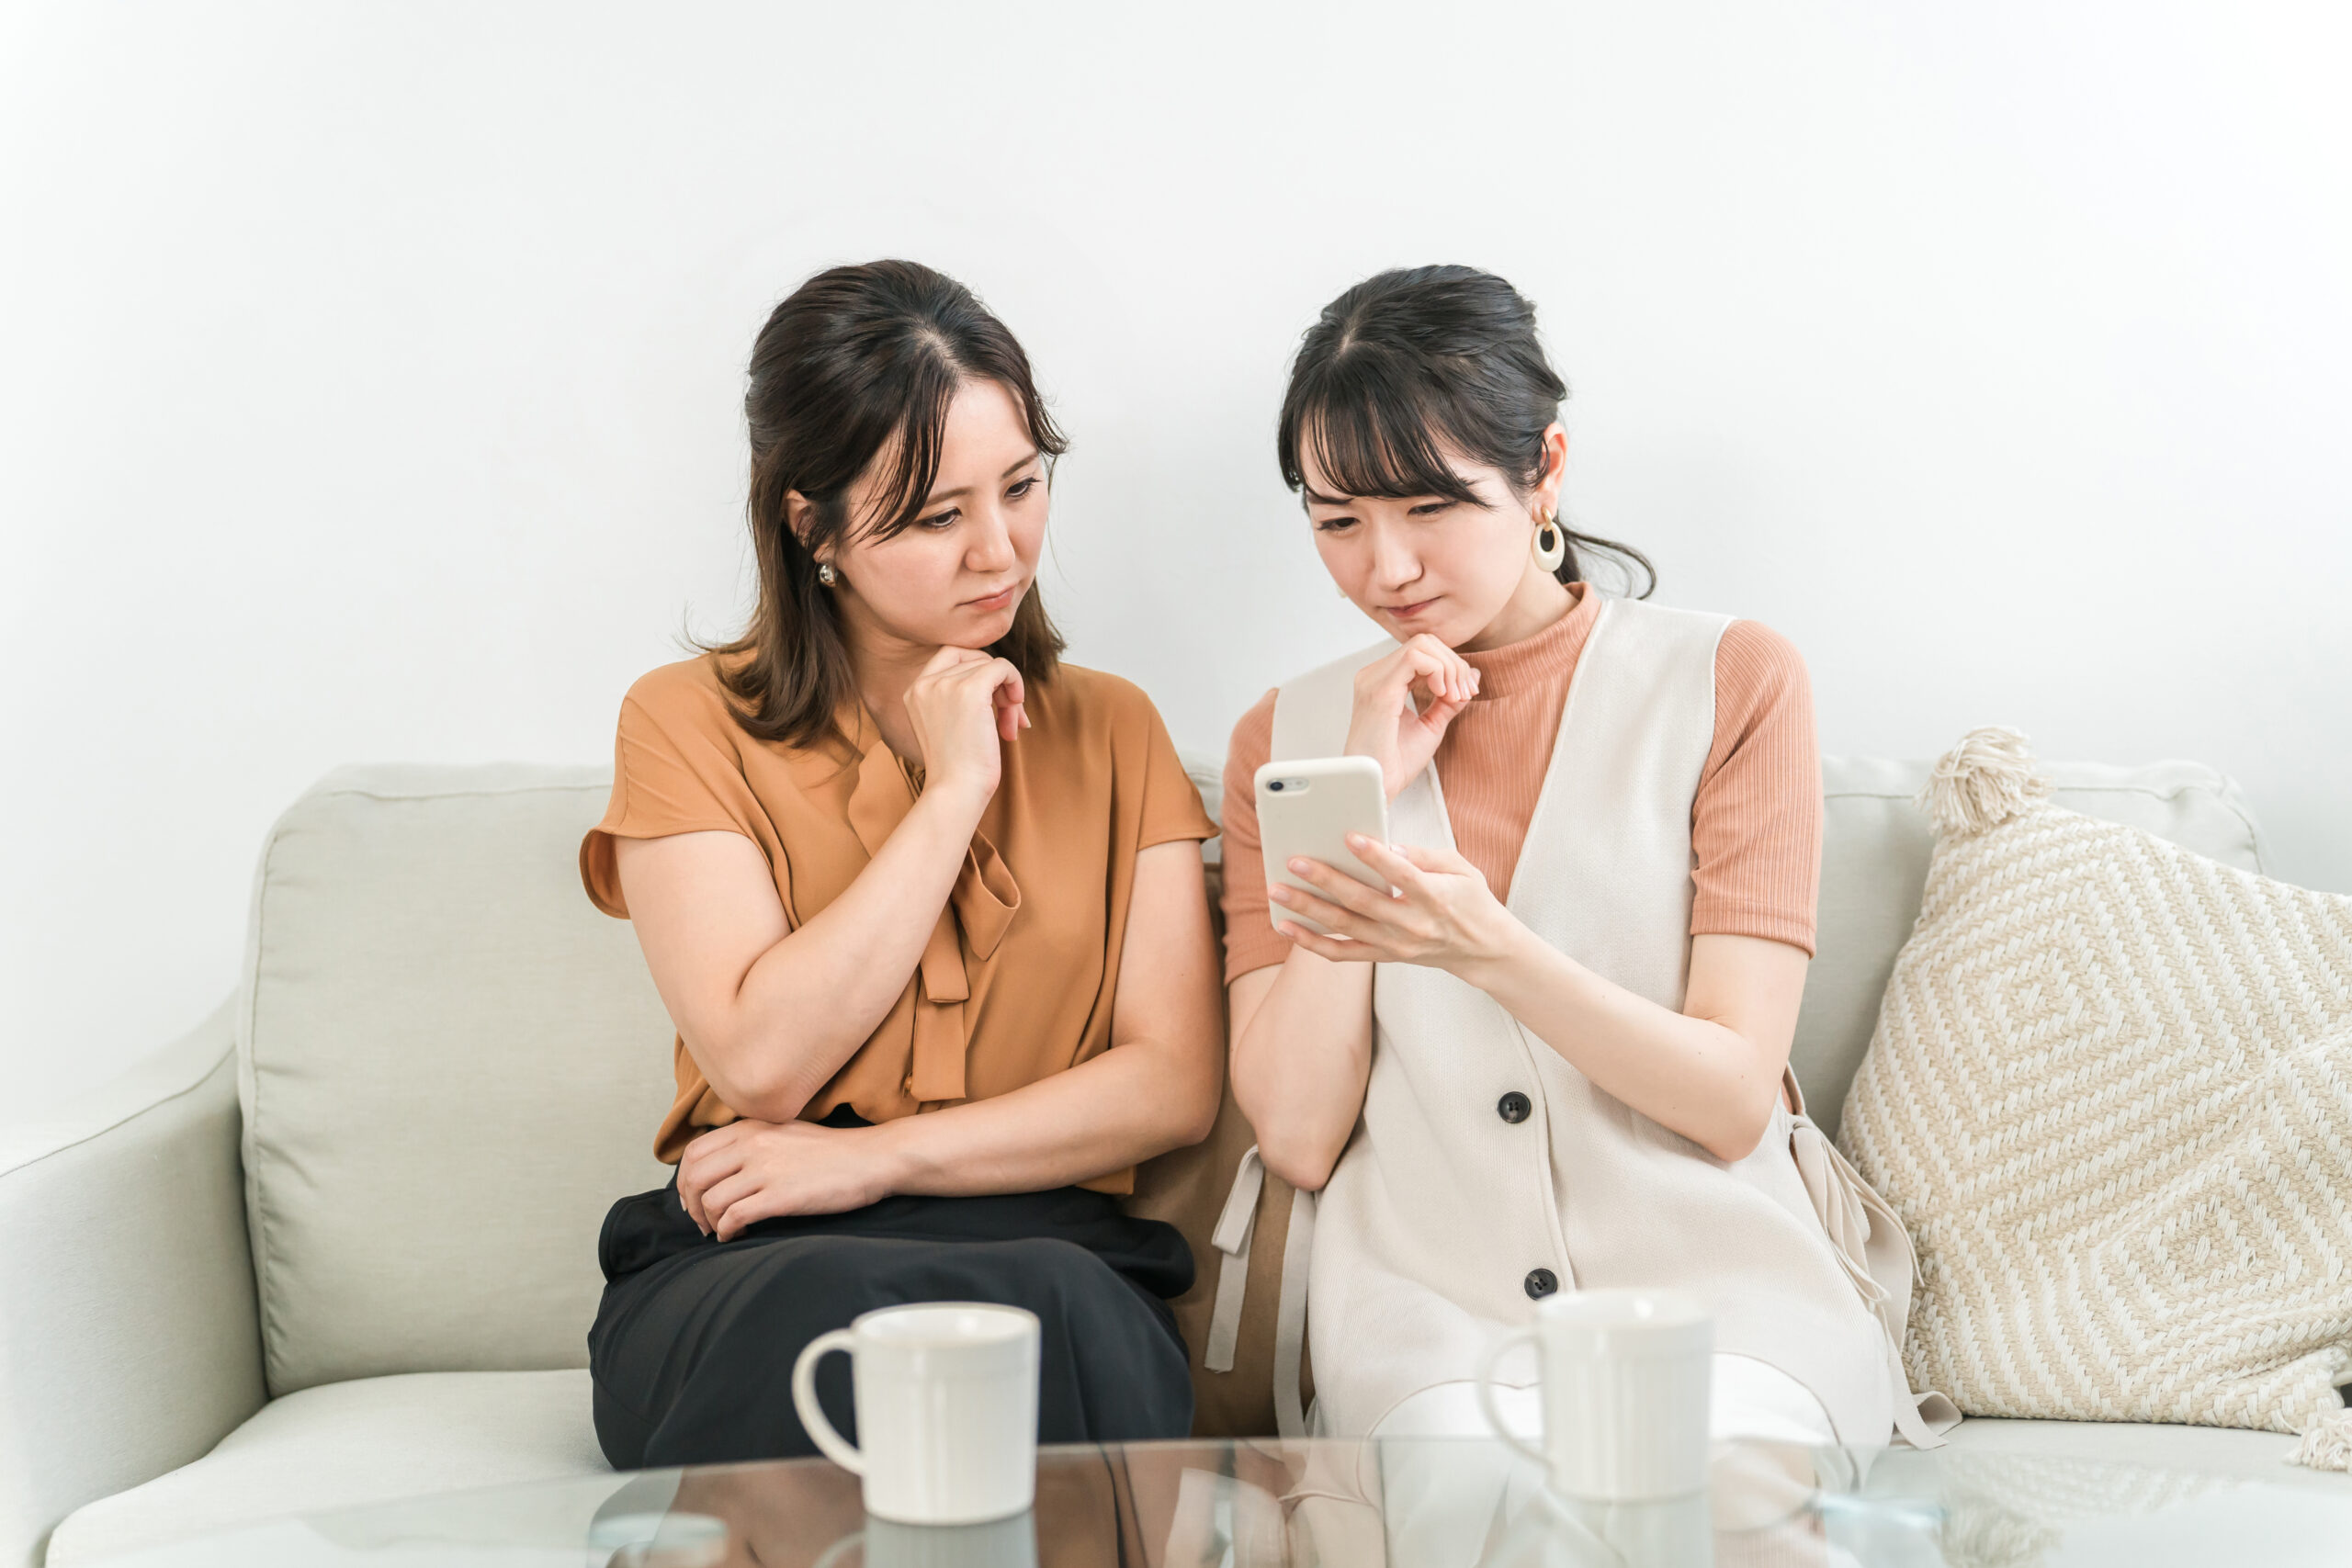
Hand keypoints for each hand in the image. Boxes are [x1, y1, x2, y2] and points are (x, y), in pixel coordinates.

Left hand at [676, 1119, 904, 1240]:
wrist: (869, 1159)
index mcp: (751, 1127)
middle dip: (691, 1205)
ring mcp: (766, 1169)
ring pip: (711, 1199)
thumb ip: (752, 1141)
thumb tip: (721, 1168)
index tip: (692, 1198)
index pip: (695, 1151)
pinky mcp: (780, 1195)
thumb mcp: (784, 1131)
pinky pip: (734, 1216)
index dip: (685, 1179)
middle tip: (702, 1221)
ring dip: (709, 1221)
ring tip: (720, 1231)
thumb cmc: (830, 1151)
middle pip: (695, 1177)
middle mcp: (752, 1144)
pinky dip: (727, 1231)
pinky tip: (736, 1236)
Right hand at [901, 645, 1026, 803]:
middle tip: (1008, 716)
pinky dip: (1016, 682)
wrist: (956, 790)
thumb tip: (1001, 676)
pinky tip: (1018, 710)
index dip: (977, 669)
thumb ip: (960, 696)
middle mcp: (925, 683)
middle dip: (996, 686)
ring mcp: (946, 684)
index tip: (991, 699)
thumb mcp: (948, 724)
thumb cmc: (958, 768)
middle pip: (974, 661)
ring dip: (1008, 696)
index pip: (950, 655)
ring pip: (990, 666)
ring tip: (1011, 726)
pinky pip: (1003, 667)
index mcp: (914, 691)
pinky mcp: (971, 689)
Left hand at [1269, 834, 1518, 973]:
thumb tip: (1390, 846)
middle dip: (1326, 880)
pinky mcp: (1385, 956)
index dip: (1376, 857)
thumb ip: (1425, 856)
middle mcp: (1413, 924)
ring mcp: (1396, 944)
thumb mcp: (1462, 869)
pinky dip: (1312, 943)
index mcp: (1436, 897)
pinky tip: (1287, 927)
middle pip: (1363, 902)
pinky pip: (1343, 953)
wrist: (1483, 951)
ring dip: (1308, 910)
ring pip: (1346, 927)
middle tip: (1294, 861)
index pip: (1402, 875)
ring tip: (1278, 891)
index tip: (1350, 836)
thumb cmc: (1471, 900)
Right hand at [1344, 635, 1477, 799]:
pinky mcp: (1380, 689)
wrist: (1379, 787)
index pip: (1423, 651)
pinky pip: (1415, 657)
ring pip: (1422, 645)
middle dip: (1454, 664)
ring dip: (1449, 668)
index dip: (1451, 666)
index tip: (1464, 695)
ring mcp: (1374, 679)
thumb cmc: (1395, 763)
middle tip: (1463, 694)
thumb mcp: (1431, 725)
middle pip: (1425, 642)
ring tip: (1454, 697)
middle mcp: (1374, 675)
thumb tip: (1472, 674)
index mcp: (1383, 681)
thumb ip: (1449, 699)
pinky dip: (1439, 671)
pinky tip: (1443, 694)